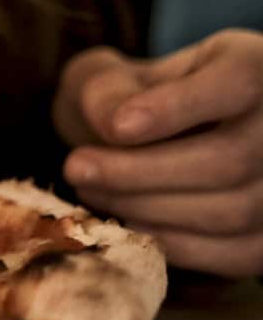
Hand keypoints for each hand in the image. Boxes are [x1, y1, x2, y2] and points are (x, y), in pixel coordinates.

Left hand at [53, 30, 262, 275]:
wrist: (171, 139)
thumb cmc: (141, 100)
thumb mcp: (122, 75)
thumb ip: (109, 89)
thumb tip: (114, 125)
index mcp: (257, 66)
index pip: (238, 81)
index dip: (177, 108)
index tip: (116, 127)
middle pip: (229, 159)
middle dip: (140, 172)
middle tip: (76, 169)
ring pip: (232, 210)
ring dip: (148, 209)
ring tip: (94, 194)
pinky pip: (233, 253)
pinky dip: (172, 243)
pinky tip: (128, 222)